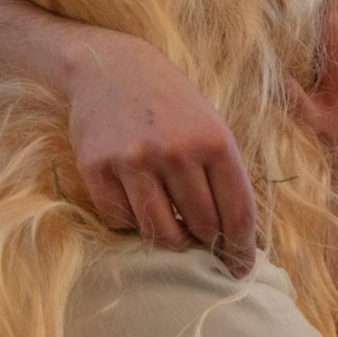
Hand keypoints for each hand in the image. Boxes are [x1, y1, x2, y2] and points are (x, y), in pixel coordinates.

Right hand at [66, 28, 257, 275]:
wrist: (110, 67)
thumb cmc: (170, 104)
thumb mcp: (210, 128)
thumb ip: (223, 177)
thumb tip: (234, 236)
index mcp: (215, 142)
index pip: (237, 213)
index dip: (241, 249)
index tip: (240, 269)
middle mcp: (176, 152)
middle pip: (201, 226)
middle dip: (205, 244)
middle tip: (202, 246)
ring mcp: (133, 160)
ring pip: (160, 230)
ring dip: (171, 240)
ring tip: (174, 232)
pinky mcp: (96, 167)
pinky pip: (119, 219)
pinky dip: (131, 221)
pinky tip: (136, 203)